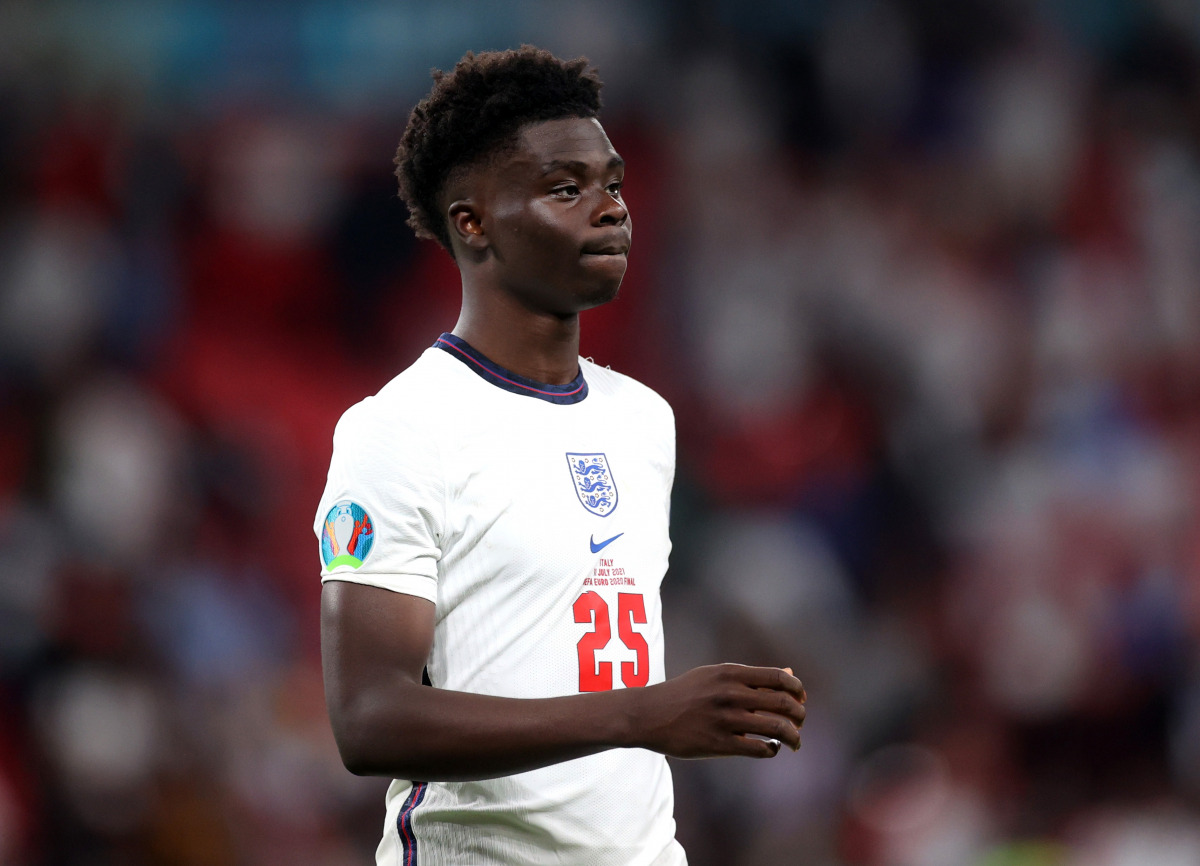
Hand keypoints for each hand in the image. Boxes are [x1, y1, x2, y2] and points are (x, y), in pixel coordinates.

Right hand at [627, 664, 805, 758]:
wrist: (650, 714)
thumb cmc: (685, 693)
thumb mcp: (715, 676)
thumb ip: (751, 677)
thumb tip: (789, 672)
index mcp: (730, 673)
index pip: (779, 678)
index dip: (797, 689)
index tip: (801, 699)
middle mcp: (731, 693)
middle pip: (783, 703)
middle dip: (800, 715)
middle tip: (800, 723)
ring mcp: (725, 719)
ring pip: (777, 728)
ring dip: (793, 737)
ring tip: (794, 742)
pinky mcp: (719, 744)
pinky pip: (760, 749)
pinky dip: (772, 750)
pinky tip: (770, 748)